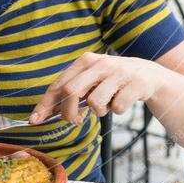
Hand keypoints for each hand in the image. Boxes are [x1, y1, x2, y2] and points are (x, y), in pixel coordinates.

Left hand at [29, 52, 163, 124]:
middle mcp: (100, 64)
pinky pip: (117, 108)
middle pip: (71, 92)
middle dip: (69, 113)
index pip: (58, 84)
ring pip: (95, 103)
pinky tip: (123, 101)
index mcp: (85, 61)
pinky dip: (117, 110)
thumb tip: (45, 112)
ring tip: (107, 105)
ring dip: (99, 111)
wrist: (149, 75)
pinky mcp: (135, 84)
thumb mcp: (91, 81)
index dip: (45, 104)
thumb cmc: (113, 81)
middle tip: (75, 121)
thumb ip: (71, 93)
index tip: (34, 121)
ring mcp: (119, 73)